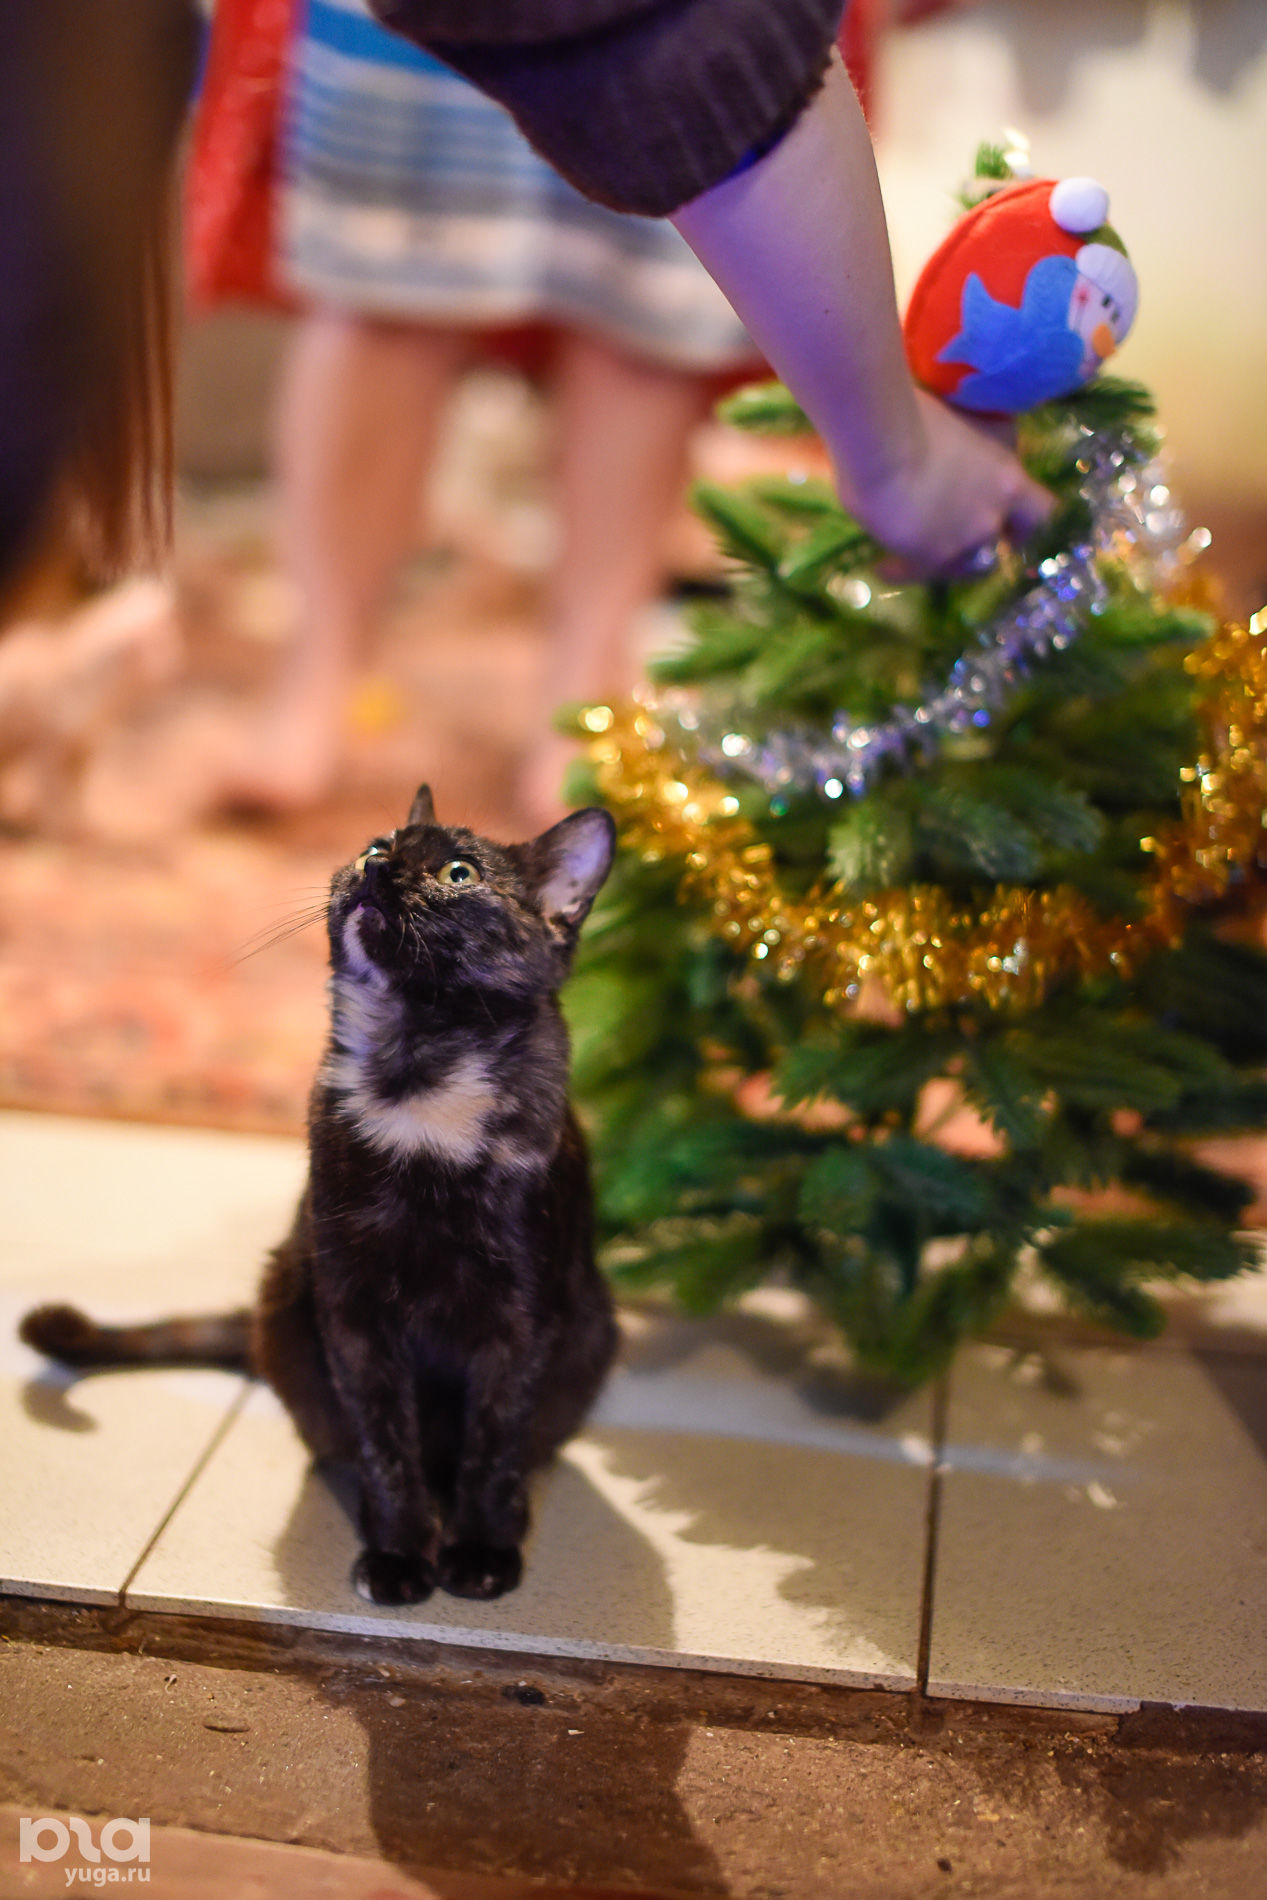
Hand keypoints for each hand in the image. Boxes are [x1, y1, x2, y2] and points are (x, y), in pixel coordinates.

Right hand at [828, 390, 1053, 579]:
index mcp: (1009, 479)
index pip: (1042, 514)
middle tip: (958, 543)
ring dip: (941, 560)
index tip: (1012, 528)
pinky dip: (900, 569)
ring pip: (956, 565)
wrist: (882, 437)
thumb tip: (978, 439)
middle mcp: (993, 516)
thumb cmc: (921, 412)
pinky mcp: (928, 557)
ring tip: (912, 551)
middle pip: (997, 549)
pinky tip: (883, 566)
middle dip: (981, 550)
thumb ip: (983, 439)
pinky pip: (915, 573)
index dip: (1025, 524)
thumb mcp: (971, 418)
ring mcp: (963, 541)